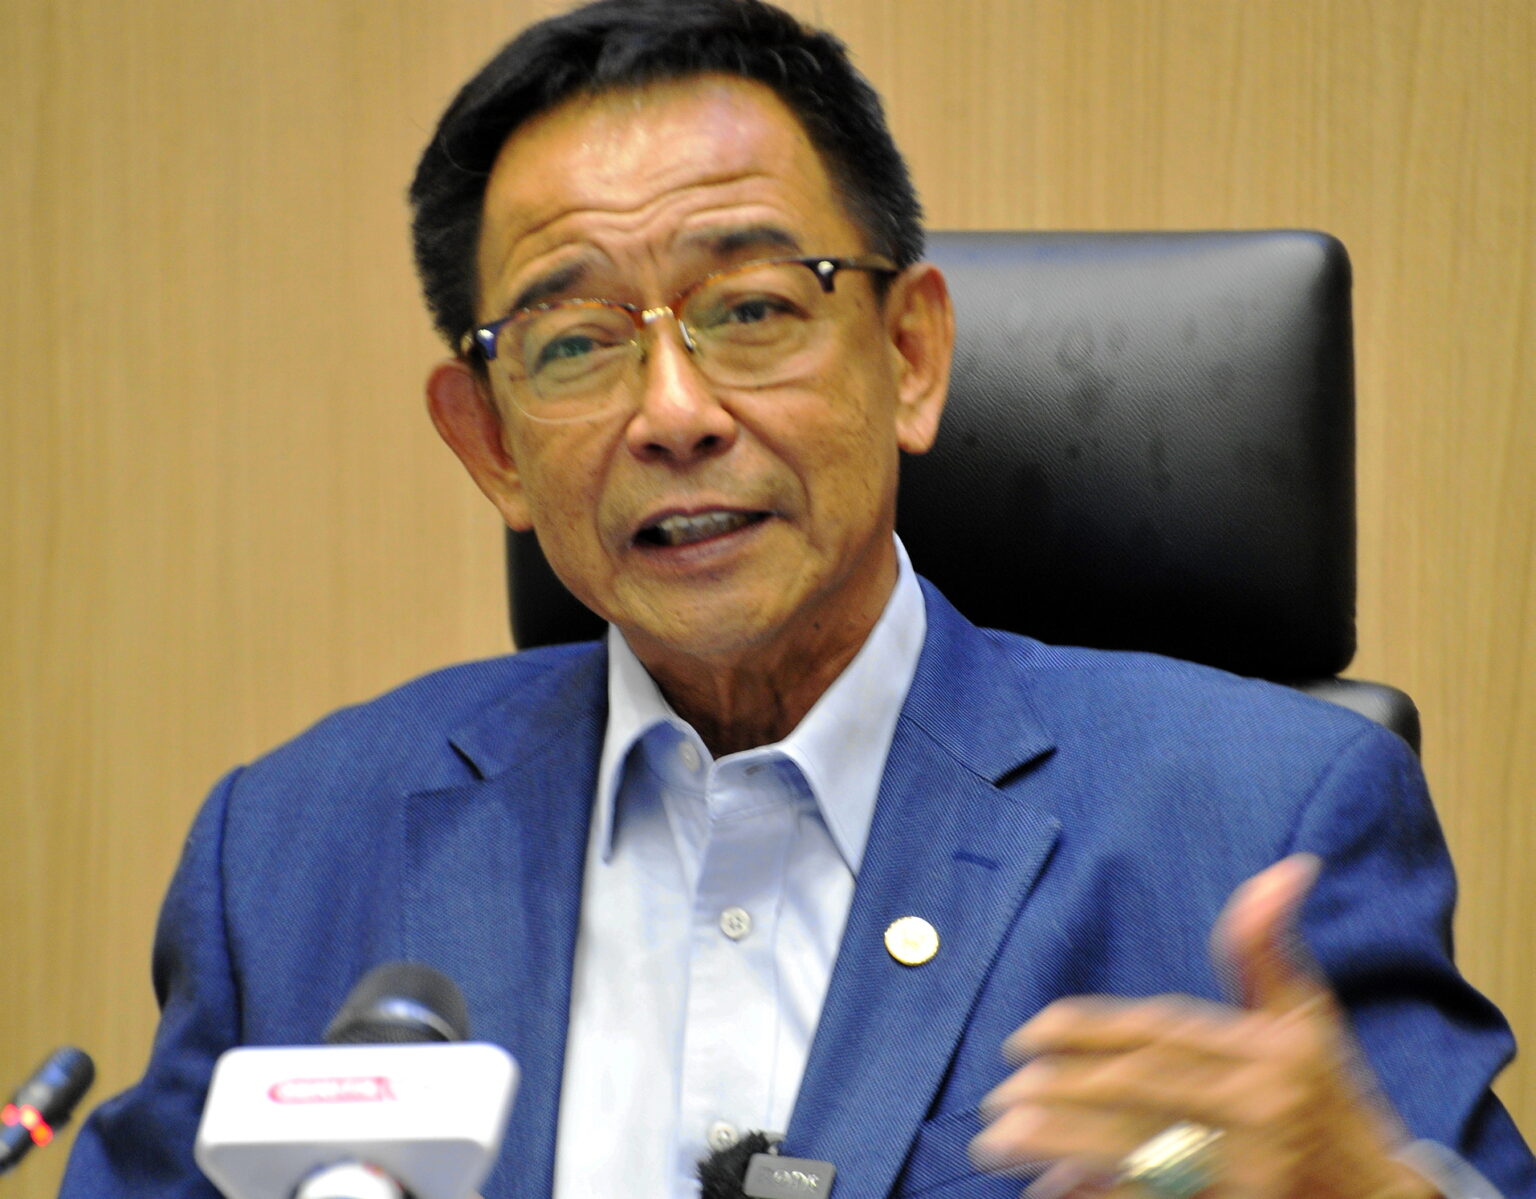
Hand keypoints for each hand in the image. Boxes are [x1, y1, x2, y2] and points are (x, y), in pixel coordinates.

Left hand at [969, 855, 1437, 1197]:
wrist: (1383, 1195)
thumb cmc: (1331, 1097)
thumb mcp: (1307, 1017)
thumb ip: (1267, 949)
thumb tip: (1286, 868)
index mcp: (1271, 1052)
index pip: (1161, 1032)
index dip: (1088, 1030)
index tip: (1028, 1033)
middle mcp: (1263, 1109)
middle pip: (1143, 1090)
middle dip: (1061, 1090)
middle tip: (1000, 1094)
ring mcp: (1254, 1170)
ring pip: (1142, 1150)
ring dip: (1063, 1147)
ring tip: (999, 1141)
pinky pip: (1158, 1198)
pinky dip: (1100, 1194)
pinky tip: (1051, 1190)